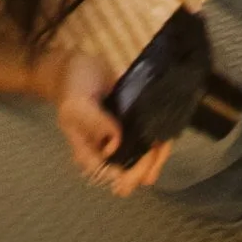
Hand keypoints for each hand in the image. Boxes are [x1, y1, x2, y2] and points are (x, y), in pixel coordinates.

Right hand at [49, 53, 171, 192]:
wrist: (80, 64)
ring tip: (164, 141)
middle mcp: (104, 151)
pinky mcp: (131, 124)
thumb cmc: (74, 85)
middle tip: (155, 148)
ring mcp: (119, 139)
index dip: (129, 174)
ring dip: (157, 157)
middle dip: (146, 167)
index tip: (143, 155)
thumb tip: (114, 144)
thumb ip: (94, 123)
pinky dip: (159, 141)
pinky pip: (148, 140)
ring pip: (141, 163)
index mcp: (88, 152)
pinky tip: (167, 134)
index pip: (110, 177)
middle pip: (128, 176)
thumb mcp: (77, 104)